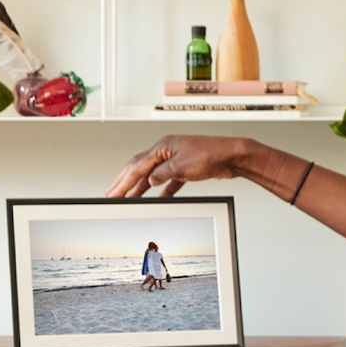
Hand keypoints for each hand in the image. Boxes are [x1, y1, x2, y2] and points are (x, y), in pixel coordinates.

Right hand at [106, 135, 244, 197]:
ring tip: (130, 199)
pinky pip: (170, 181)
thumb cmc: (211, 154)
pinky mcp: (187, 168)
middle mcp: (168, 151)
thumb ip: (162, 175)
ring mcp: (177, 159)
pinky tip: (158, 200)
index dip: (122, 181)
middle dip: (125, 183)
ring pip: (154, 175)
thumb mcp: (181, 167)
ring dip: (141, 188)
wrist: (233, 155)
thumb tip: (148, 181)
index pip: (136, 166)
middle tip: (112, 195)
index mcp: (162, 147)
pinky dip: (162, 191)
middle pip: (141, 168)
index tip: (112, 192)